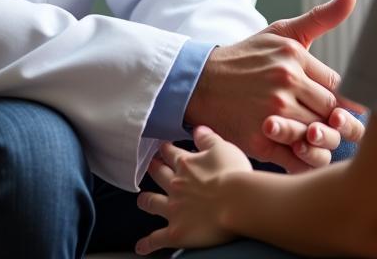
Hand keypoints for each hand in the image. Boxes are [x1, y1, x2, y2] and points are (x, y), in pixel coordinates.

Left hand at [135, 126, 250, 254]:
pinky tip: (141, 246)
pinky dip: (148, 243)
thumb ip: (208, 138)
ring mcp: (173, 209)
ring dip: (146, 200)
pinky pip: (157, 239)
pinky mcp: (176, 231)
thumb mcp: (222, 148)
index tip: (163, 146)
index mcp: (186, 164)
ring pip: (153, 202)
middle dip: (154, 169)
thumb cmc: (233, 174)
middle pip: (159, 175)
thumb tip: (197, 129)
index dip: (166, 149)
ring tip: (142, 199)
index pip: (171, 153)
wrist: (236, 202)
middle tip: (151, 166)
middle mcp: (175, 185)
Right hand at [184, 0, 357, 170]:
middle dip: (336, 121)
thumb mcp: (281, 31)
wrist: (202, 83)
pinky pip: (298, 159)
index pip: (338, 85)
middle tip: (336, 127)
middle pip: (331, 112)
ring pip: (318, 135)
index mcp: (294, 56)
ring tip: (318, 137)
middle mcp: (285, 83)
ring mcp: (272, 113)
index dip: (343, 99)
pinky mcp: (260, 141)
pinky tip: (304, 151)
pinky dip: (307, 160)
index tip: (340, 106)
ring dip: (323, 141)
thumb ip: (320, 17)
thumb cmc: (247, 57)